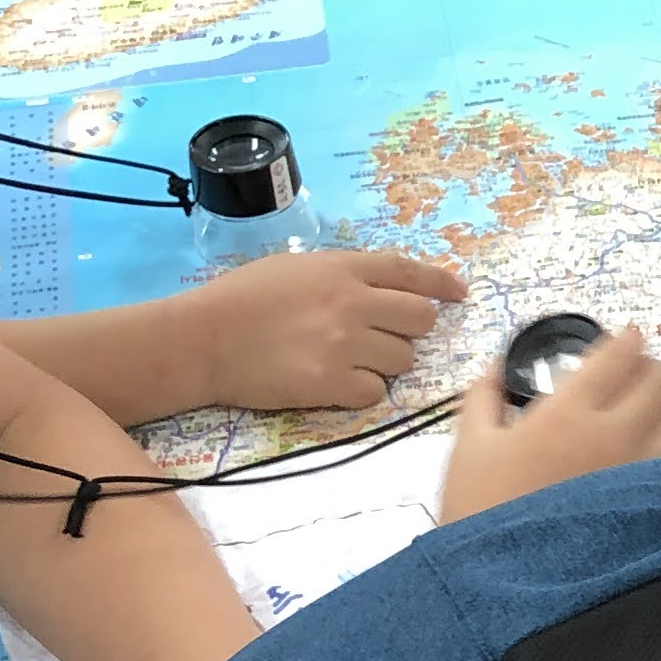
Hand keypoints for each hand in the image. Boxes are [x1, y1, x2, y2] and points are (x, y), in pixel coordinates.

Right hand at [189, 248, 461, 412]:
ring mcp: (343, 345)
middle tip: (385, 336)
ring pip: (402, 359)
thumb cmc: (240, 299)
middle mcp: (351, 303)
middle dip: (411, 330)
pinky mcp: (330, 384)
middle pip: (420, 320)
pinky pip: (375, 393)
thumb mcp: (295, 267)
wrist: (201, 339)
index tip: (459, 294)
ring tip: (347, 360)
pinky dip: (361, 391)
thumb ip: (343, 274)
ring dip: (384, 363)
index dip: (441, 283)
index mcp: (343, 268)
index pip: (410, 271)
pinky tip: (335, 383)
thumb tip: (384, 286)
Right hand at [439, 325, 660, 520]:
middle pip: (660, 379)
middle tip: (634, 378)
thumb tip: (495, 368)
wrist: (507, 588)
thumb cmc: (483, 517)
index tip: (628, 338)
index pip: (618, 355)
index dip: (627, 340)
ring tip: (655, 415)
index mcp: (567, 413)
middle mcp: (615, 436)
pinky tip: (660, 457)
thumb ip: (483, 399)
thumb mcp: (469, 450)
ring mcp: (645, 473)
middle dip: (649, 370)